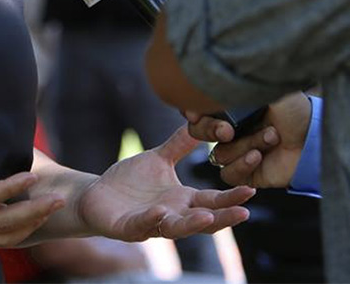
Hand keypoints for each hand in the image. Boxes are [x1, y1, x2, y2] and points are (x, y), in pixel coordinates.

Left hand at [74, 125, 252, 241]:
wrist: (97, 194)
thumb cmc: (131, 181)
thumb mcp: (160, 159)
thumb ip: (181, 144)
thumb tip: (203, 121)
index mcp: (182, 199)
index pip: (212, 201)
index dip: (231, 197)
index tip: (252, 189)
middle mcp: (172, 214)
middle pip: (203, 219)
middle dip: (223, 217)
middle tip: (244, 212)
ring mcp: (151, 223)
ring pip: (176, 228)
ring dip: (192, 224)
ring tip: (208, 217)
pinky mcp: (128, 228)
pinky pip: (141, 226)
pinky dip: (151, 220)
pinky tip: (160, 211)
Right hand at [185, 92, 311, 187]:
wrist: (316, 139)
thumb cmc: (294, 111)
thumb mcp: (264, 90)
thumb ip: (235, 86)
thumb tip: (211, 81)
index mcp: (231, 106)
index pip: (199, 108)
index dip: (194, 110)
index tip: (197, 111)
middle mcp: (231, 128)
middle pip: (199, 131)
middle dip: (210, 130)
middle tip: (227, 129)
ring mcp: (238, 151)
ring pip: (219, 153)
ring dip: (244, 145)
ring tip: (271, 137)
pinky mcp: (247, 174)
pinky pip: (229, 173)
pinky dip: (242, 165)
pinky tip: (259, 156)